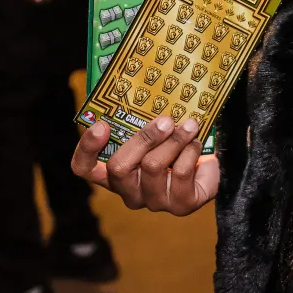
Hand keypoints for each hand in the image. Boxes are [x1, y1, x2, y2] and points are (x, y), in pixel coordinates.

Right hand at [70, 116, 219, 215]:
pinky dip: (191, 152)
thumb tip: (136, 87)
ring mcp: (153, 200)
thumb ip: (139, 118)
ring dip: (174, 140)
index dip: (87, 149)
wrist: (207, 165)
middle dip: (143, 138)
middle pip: (118, 167)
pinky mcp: (180, 205)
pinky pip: (180, 174)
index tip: (102, 125)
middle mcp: (129, 190)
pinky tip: (196, 144)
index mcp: (114, 172)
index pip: (85, 168)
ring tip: (189, 126)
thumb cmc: (173, 144)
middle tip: (165, 120)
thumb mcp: (153, 131)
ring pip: (152, 167)